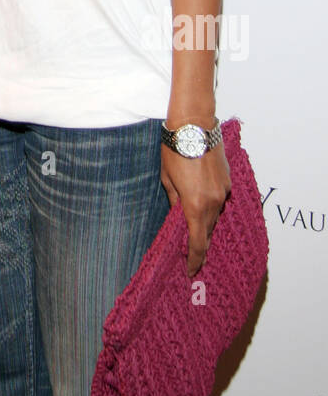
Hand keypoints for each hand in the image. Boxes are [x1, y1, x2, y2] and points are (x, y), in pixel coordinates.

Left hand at [161, 142, 230, 276]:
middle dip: (199, 244)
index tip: (190, 271)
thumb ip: (174, 200)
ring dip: (205, 224)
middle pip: (207, 231)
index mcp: (195, 204)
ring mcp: (223, 191)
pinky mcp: (228, 180)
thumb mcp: (166, 178)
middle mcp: (214, 201)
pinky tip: (203, 203)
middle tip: (191, 256)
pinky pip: (220, 200)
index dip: (194, 259)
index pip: (197, 242)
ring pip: (215, 216)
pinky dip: (212, 206)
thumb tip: (178, 214)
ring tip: (194, 229)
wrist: (194, 125)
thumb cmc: (175, 149)